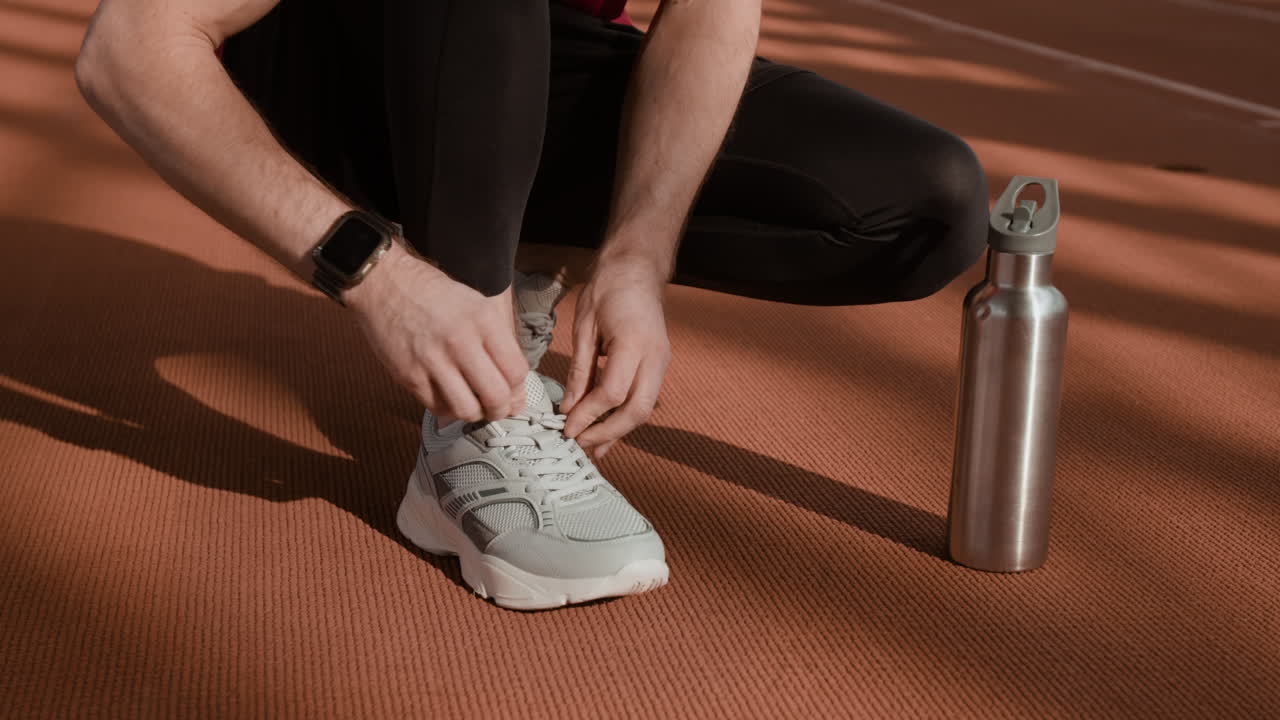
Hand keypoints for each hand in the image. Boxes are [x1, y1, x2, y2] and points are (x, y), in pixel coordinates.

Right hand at [345, 242, 528, 422]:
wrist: (384, 284)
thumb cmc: (433, 294)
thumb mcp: (476, 305)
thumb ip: (499, 345)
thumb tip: (516, 390)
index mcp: (483, 320)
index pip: (516, 371)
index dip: (518, 388)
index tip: (512, 390)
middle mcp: (460, 341)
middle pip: (496, 396)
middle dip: (501, 409)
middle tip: (497, 407)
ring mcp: (432, 360)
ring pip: (467, 410)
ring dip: (475, 413)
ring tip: (473, 402)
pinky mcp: (409, 376)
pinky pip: (438, 408)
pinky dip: (448, 408)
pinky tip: (449, 395)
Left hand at [560, 255, 671, 457]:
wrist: (637, 269)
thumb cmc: (608, 290)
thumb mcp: (584, 328)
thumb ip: (578, 370)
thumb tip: (568, 407)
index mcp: (634, 344)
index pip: (612, 393)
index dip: (587, 415)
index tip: (566, 428)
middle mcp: (655, 357)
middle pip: (636, 411)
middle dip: (608, 433)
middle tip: (580, 444)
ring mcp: (661, 362)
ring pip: (644, 409)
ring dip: (619, 430)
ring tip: (593, 447)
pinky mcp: (659, 365)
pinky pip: (644, 398)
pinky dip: (626, 417)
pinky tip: (608, 431)